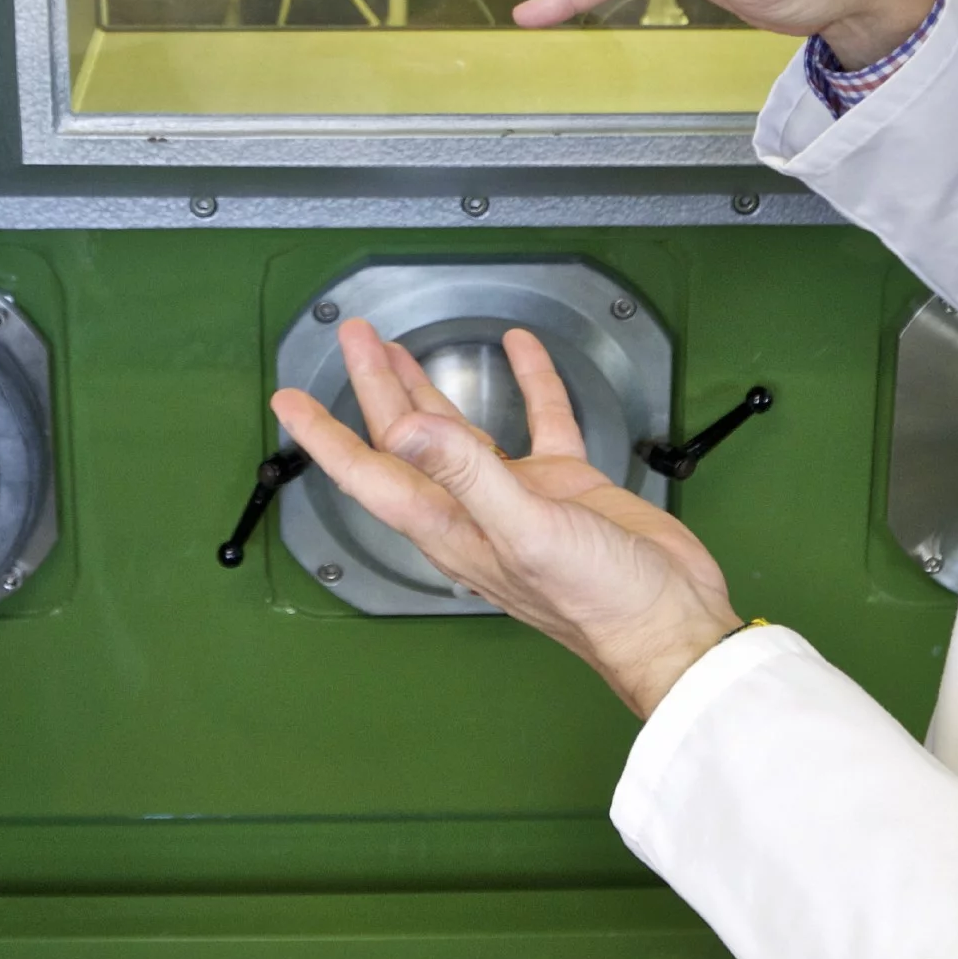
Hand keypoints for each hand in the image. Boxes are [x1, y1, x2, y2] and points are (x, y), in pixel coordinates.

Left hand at [271, 319, 743, 718]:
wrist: (670, 623)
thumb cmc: (599, 599)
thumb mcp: (527, 530)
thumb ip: (468, 474)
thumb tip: (404, 428)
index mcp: (451, 526)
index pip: (371, 473)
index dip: (325, 437)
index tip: (287, 403)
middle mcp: (474, 511)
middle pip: (406, 440)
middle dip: (375, 387)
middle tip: (352, 335)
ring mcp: (519, 498)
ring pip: (459, 432)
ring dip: (428, 388)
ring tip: (398, 346)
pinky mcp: (567, 487)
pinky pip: (541, 425)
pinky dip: (530, 385)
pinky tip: (522, 350)